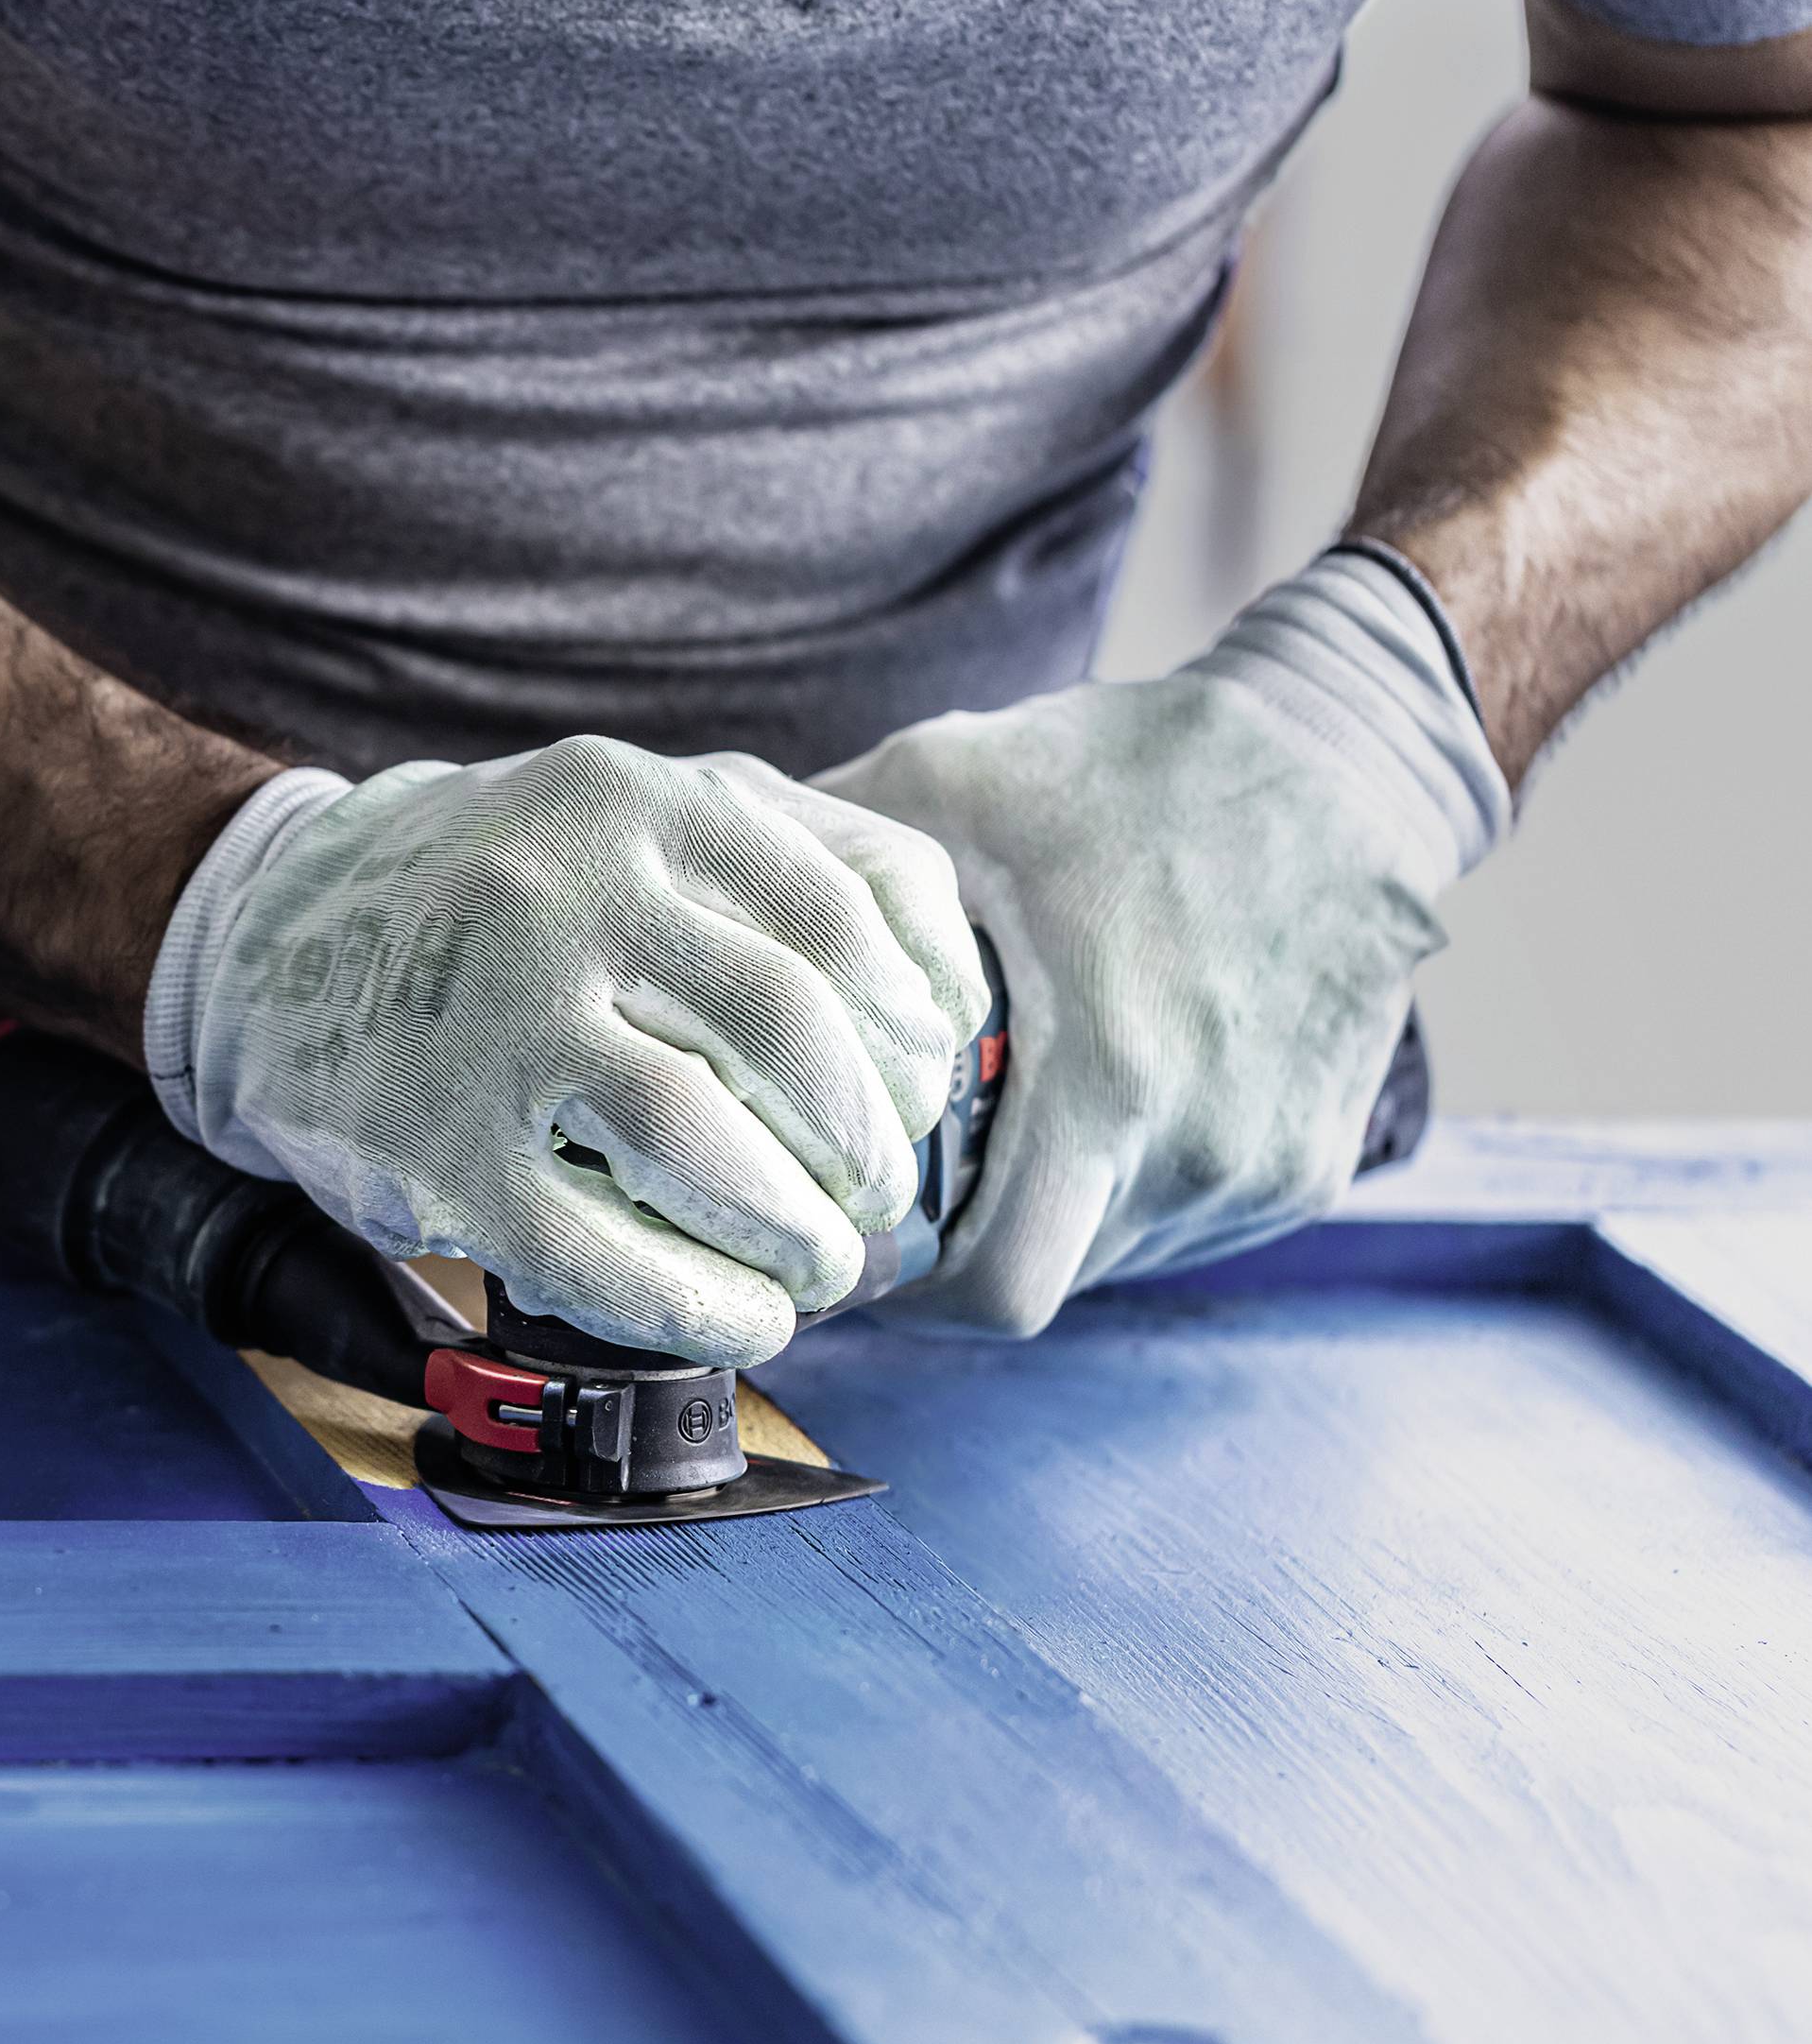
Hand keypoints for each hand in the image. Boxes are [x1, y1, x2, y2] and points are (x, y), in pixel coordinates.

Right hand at [144, 735, 987, 1363]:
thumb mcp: (627, 815)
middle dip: (866, 1143)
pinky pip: (595, 1253)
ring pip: (702, 1141)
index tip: (921, 1095)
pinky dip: (696, 1305)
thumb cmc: (490, 892)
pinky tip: (739, 1318)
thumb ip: (785, 857)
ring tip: (816, 1268)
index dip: (912, 1029)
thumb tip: (947, 1000)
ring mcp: (491, 1021)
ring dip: (794, 1229)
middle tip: (875, 1200)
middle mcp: (561, 891)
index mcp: (632, 802)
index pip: (841, 915)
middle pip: (792, 1031)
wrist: (263, 937)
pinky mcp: (433, 1149)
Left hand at [815, 549, 1509, 1334]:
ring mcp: (1265, 1167)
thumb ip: (822, 864)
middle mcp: (1198, 1149)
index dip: (908, 1292)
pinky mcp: (1311, 1164)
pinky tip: (1088, 1105)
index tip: (850, 1239)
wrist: (1348, 752)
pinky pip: (1180, 1219)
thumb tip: (694, 922)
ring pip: (1109, 1256)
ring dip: (1040, 1217)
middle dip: (961, 1258)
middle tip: (900, 1193)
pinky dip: (1119, 1187)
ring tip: (994, 1132)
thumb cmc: (1134, 765)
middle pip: (1043, 1285)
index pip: (990, 1291)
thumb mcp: (953, 782)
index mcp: (1112, 1080)